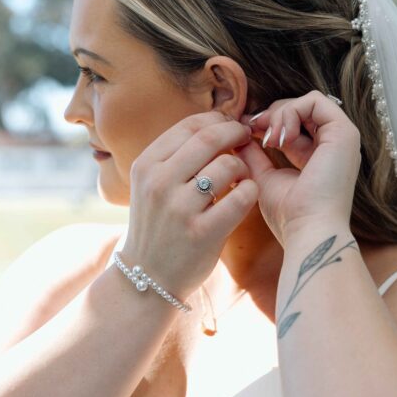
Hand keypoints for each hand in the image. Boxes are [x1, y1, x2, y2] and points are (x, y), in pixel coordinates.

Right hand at [122, 111, 258, 300]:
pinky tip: (246, 195)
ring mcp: (179, 209)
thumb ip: (177, 156)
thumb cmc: (158, 224)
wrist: (148, 276)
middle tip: (246, 138)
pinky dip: (251, 191)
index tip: (230, 125)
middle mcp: (159, 183)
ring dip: (243, 166)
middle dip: (235, 133)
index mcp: (146, 165)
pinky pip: (241, 198)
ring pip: (228, 166)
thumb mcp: (151, 184)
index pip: (189, 125)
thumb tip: (217, 124)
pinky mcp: (202, 233)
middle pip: (209, 138)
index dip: (218, 120)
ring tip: (241, 176)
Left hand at [236, 90, 360, 245]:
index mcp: (318, 156)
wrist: (309, 231)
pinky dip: (291, 112)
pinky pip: (315, 101)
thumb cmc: (290, 215)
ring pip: (307, 102)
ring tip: (271, 141)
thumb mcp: (264, 178)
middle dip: (272, 115)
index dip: (268, 122)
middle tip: (254, 131)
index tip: (246, 132)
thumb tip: (238, 136)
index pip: (293, 125)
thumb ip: (254, 155)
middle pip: (301, 108)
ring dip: (280, 114)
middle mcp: (333, 145)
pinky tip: (280, 138)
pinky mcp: (344, 133)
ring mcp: (342, 138)